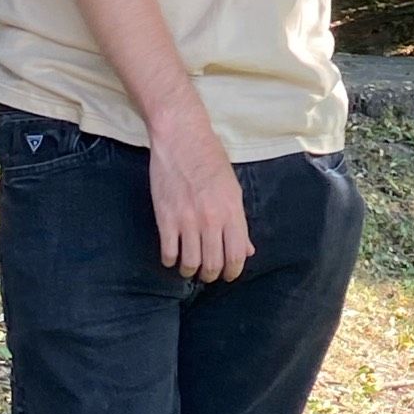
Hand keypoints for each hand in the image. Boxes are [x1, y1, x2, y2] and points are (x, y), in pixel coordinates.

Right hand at [148, 93, 254, 283]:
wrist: (182, 138)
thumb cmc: (210, 159)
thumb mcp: (232, 188)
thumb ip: (238, 222)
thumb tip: (247, 250)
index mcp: (232, 210)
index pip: (237, 255)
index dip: (233, 271)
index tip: (228, 274)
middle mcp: (212, 219)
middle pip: (213, 264)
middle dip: (211, 275)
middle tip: (208, 273)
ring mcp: (187, 220)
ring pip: (190, 263)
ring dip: (190, 270)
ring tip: (190, 266)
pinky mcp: (166, 218)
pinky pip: (168, 253)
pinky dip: (170, 260)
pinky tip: (172, 255)